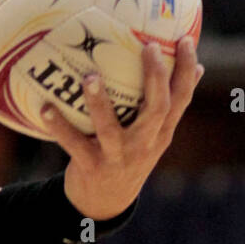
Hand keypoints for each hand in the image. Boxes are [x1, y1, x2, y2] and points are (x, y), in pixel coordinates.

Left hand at [41, 37, 202, 219]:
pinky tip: (46, 107)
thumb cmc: (129, 155)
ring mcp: (118, 156)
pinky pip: (73, 144)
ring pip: (111, 128)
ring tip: (90, 77)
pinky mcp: (92, 166)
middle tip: (148, 48)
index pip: (182, 98)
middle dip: (155, 78)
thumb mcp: (155, 135)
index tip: (186, 40)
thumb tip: (199, 68)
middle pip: (157, 109)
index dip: (187, 71)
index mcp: (161, 132)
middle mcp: (145, 143)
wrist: (105, 202)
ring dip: (100, 102)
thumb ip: (169, 105)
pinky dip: (59, 127)